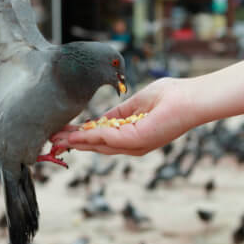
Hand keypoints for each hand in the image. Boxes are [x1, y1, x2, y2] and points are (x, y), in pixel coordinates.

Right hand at [52, 78, 196, 155]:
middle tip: (53, 140)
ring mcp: (135, 144)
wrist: (191, 98)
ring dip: (77, 142)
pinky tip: (75, 135)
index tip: (63, 132)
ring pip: (99, 145)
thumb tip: (99, 121)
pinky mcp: (137, 139)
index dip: (82, 136)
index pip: (103, 138)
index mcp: (134, 135)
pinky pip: (108, 139)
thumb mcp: (138, 103)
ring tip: (57, 139)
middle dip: (75, 143)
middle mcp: (134, 145)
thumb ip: (119, 113)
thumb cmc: (171, 96)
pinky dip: (90, 138)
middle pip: (98, 146)